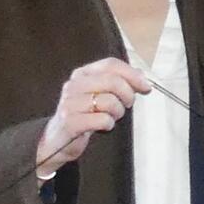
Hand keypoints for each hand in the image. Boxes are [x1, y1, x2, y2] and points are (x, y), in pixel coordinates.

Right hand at [37, 58, 151, 177]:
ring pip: (109, 101)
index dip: (132, 74)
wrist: (57, 139)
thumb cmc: (84, 115)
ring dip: (118, 112)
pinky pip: (102, 119)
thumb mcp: (99, 94)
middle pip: (113, 81)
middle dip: (128, 95)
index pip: (110, 64)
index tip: (146, 86)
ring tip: (111, 116)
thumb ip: (117, 82)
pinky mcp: (70, 122)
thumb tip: (141, 75)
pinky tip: (103, 126)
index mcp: (82, 74)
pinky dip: (109, 124)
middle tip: (127, 105)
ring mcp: (70, 103)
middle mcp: (74, 85)